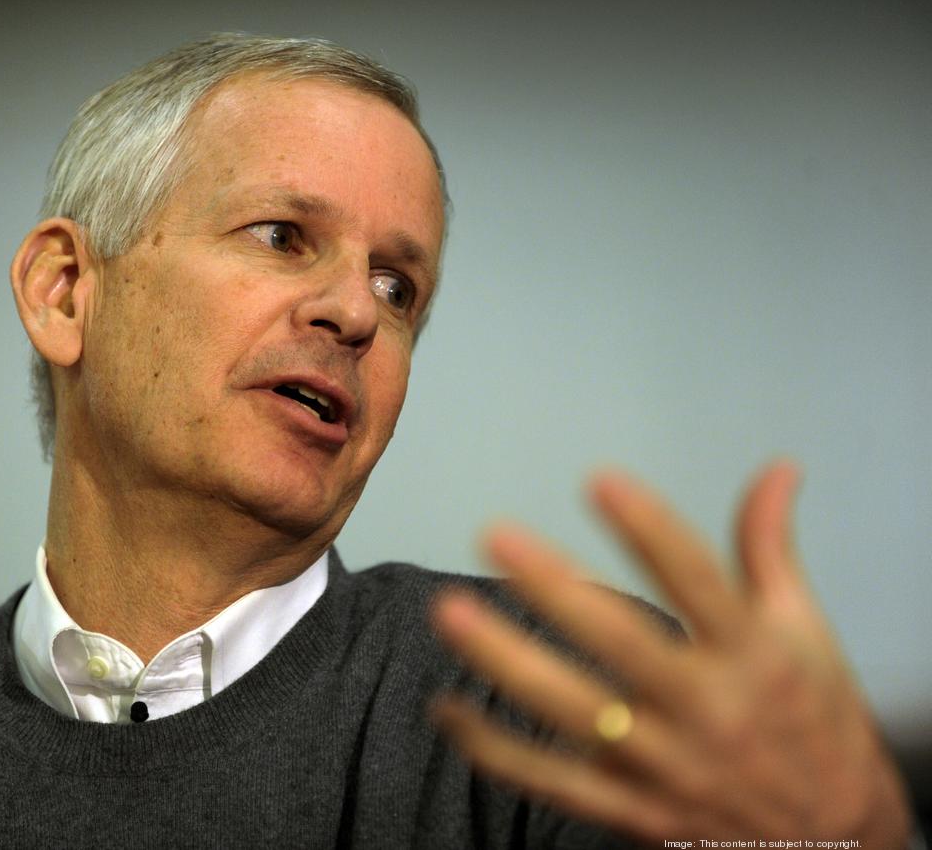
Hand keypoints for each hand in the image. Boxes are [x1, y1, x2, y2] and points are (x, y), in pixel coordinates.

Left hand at [429, 460, 912, 844]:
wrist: (834, 844)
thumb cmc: (814, 721)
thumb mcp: (805, 631)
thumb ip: (770, 547)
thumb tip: (778, 468)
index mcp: (752, 653)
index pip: (697, 581)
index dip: (650, 531)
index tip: (601, 480)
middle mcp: (707, 707)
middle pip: (623, 643)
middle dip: (557, 589)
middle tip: (496, 533)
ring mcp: (665, 763)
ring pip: (574, 711)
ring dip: (507, 661)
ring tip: (449, 610)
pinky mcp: (632, 808)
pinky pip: (551, 780)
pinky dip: (494, 749)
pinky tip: (446, 708)